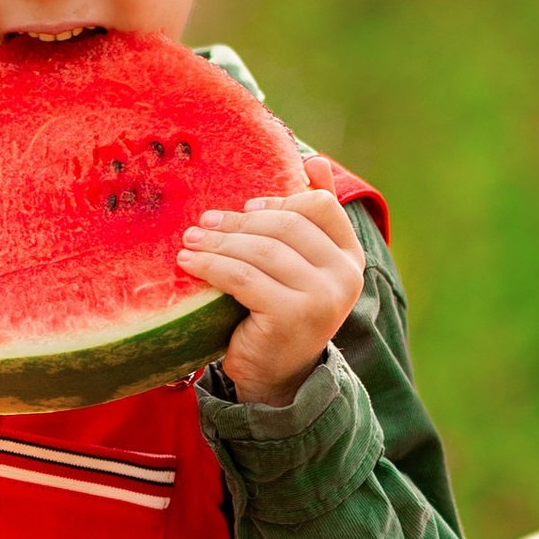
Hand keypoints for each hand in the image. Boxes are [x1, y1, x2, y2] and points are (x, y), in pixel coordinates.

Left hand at [180, 184, 363, 404]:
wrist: (275, 377)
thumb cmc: (281, 313)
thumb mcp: (300, 266)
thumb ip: (310, 219)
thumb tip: (314, 160)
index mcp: (350, 258)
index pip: (321, 207)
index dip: (281, 201)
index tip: (248, 206)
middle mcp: (345, 277)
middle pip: (287, 226)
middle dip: (239, 220)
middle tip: (203, 222)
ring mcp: (322, 298)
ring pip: (263, 250)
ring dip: (219, 241)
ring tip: (190, 240)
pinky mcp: (292, 317)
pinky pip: (244, 277)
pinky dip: (211, 265)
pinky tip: (189, 262)